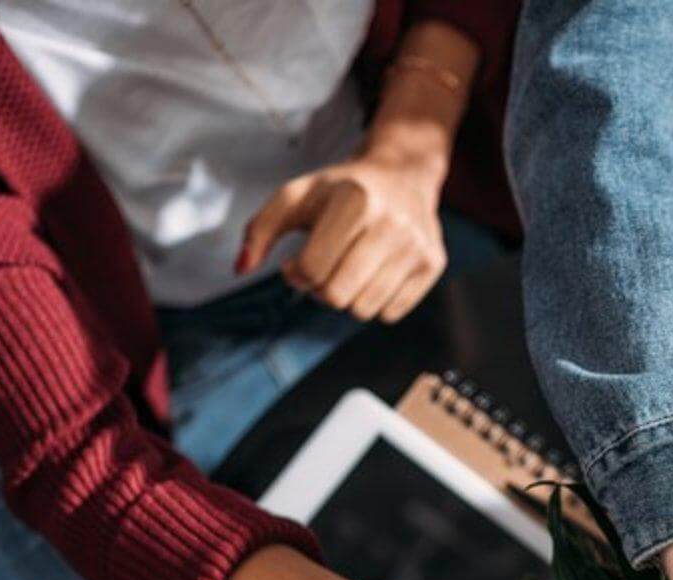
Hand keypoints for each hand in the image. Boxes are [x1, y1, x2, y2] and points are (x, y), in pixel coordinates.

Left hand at [239, 145, 448, 323]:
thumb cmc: (341, 189)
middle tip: (324, 269)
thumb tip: (240, 269)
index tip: (297, 262)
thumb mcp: (296, 196)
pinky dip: (374, 301)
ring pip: (364, 310)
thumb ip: (260, 229)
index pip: (313, 270)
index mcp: (354, 200)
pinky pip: (390, 314)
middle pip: (338, 296)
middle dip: (321, 290)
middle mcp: (390, 224)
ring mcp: (415, 246)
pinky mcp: (432, 264)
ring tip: (349, 269)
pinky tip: (374, 273)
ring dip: (348, 298)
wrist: (403, 174)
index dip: (297, 275)